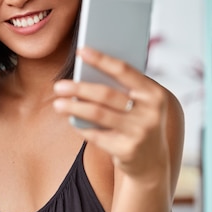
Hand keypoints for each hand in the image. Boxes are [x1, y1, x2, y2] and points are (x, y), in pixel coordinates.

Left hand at [53, 47, 170, 180]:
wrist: (152, 161)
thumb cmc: (139, 122)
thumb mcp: (140, 103)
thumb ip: (122, 88)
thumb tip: (85, 72)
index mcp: (154, 94)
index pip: (124, 70)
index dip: (101, 59)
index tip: (80, 50)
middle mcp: (150, 113)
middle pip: (106, 94)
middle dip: (80, 89)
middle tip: (59, 85)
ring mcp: (139, 133)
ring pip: (98, 114)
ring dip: (74, 108)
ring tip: (58, 104)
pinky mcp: (127, 151)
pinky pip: (96, 135)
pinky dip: (81, 126)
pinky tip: (71, 120)